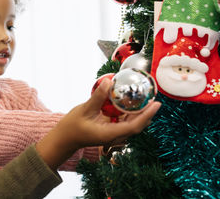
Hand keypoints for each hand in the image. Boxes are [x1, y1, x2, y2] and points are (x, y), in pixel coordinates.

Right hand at [36, 78, 160, 169]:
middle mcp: (114, 136)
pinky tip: (129, 102)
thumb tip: (108, 82)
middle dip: (147, 113)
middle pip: (137, 125)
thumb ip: (97, 97)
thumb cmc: (72, 127)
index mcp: (110, 134)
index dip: (147, 115)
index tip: (156, 104)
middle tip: (154, 98)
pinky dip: (128, 113)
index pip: (134, 126)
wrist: (64, 139)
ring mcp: (112, 134)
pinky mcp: (109, 130)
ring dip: (139, 113)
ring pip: (131, 124)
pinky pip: (124, 122)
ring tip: (145, 98)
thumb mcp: (84, 110)